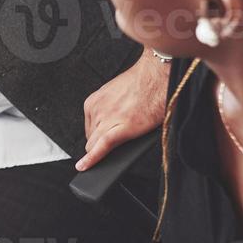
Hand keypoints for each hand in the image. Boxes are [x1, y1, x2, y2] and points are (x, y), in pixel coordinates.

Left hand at [77, 51, 168, 170]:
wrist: (157, 75)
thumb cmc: (143, 84)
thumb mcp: (115, 95)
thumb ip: (108, 111)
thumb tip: (108, 129)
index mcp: (94, 101)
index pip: (89, 127)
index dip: (95, 137)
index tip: (97, 143)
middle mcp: (97, 110)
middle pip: (90, 137)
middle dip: (98, 144)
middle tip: (113, 145)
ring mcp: (107, 119)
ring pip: (94, 145)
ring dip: (101, 150)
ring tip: (119, 147)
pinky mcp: (121, 128)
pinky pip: (102, 148)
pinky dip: (92, 160)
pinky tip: (85, 167)